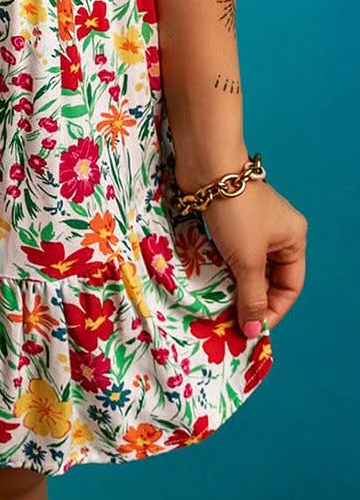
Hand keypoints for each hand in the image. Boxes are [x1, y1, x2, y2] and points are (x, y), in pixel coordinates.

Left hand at [201, 180, 306, 336]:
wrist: (206, 167)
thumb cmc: (235, 211)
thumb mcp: (247, 259)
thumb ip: (251, 296)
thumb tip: (255, 332)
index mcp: (293, 239)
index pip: (289, 287)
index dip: (272, 310)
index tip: (252, 329)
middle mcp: (277, 233)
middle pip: (268, 278)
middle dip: (251, 300)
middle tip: (232, 322)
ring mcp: (253, 226)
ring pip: (247, 267)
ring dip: (234, 286)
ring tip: (219, 307)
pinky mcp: (230, 221)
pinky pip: (231, 254)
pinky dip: (222, 269)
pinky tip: (211, 283)